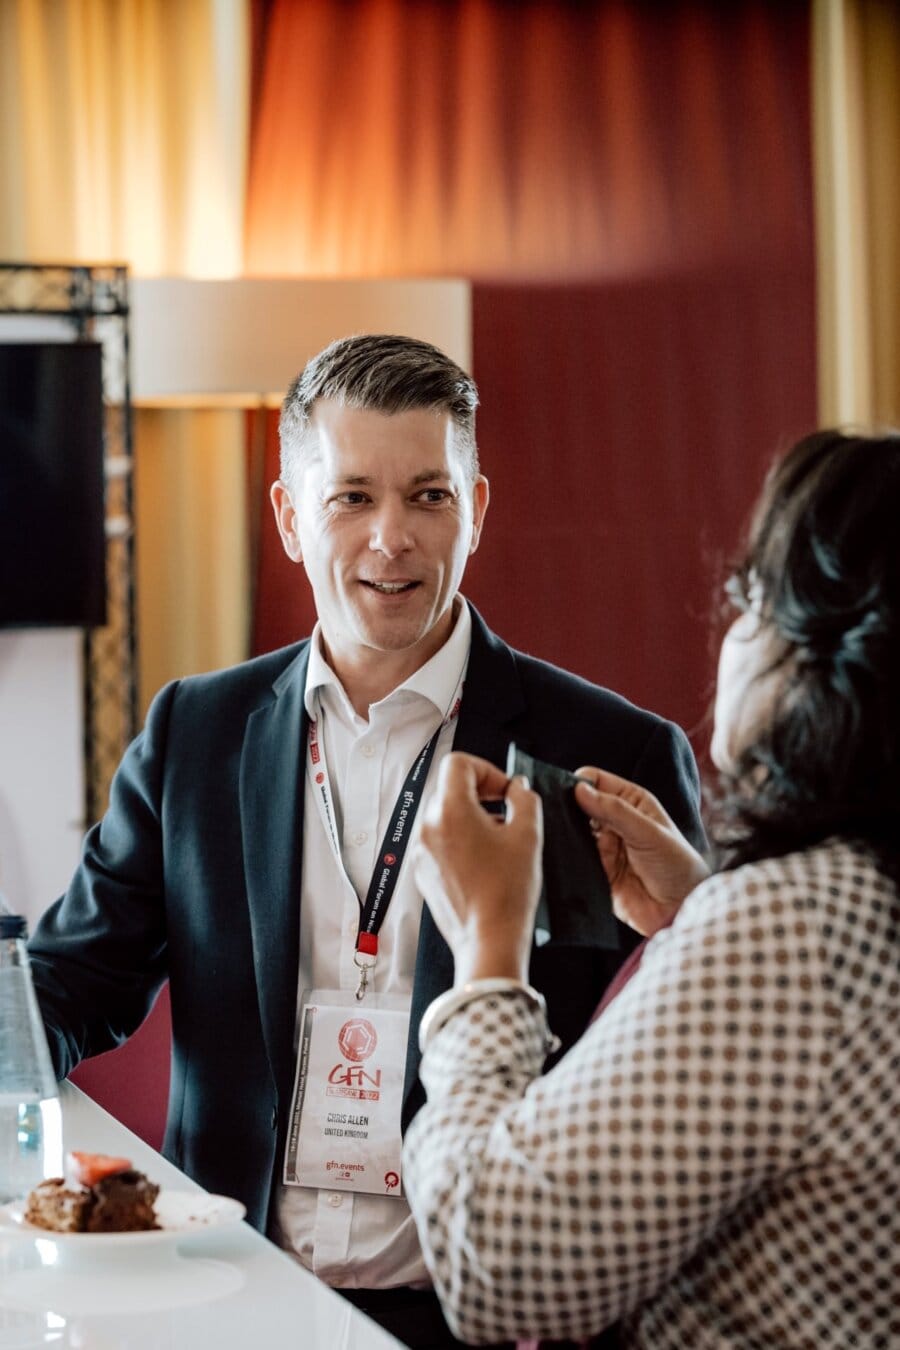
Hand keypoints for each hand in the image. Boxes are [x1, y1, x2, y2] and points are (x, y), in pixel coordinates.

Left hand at [414, 752, 542, 985]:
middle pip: (450, 788)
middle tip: (507, 812)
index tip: (504, 790)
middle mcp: (428, 827)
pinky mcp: (422, 871)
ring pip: (444, 815)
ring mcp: (421, 851)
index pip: (458, 764)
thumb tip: (518, 788)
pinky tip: (485, 861)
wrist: (488, 941)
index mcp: (450, 811)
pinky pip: (439, 840)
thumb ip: (525, 799)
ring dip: (471, 817)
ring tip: (499, 840)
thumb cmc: (507, 892)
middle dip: (481, 793)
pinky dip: (460, 839)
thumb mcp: (528, 836)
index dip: (486, 770)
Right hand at [574, 767, 709, 935]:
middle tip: (559, 816)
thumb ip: (614, 810)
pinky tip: (570, 858)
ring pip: (574, 832)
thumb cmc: (677, 865)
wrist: (680, 910)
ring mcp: (604, 846)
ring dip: (569, 835)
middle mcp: (615, 821)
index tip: (567, 793)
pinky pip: (575, 858)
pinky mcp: (596, 869)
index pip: (596, 781)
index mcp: (631, 801)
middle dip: (569, 809)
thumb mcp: (648, 831)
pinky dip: (570, 857)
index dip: (580, 784)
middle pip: (580, 806)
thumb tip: (580, 789)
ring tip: (567, 839)